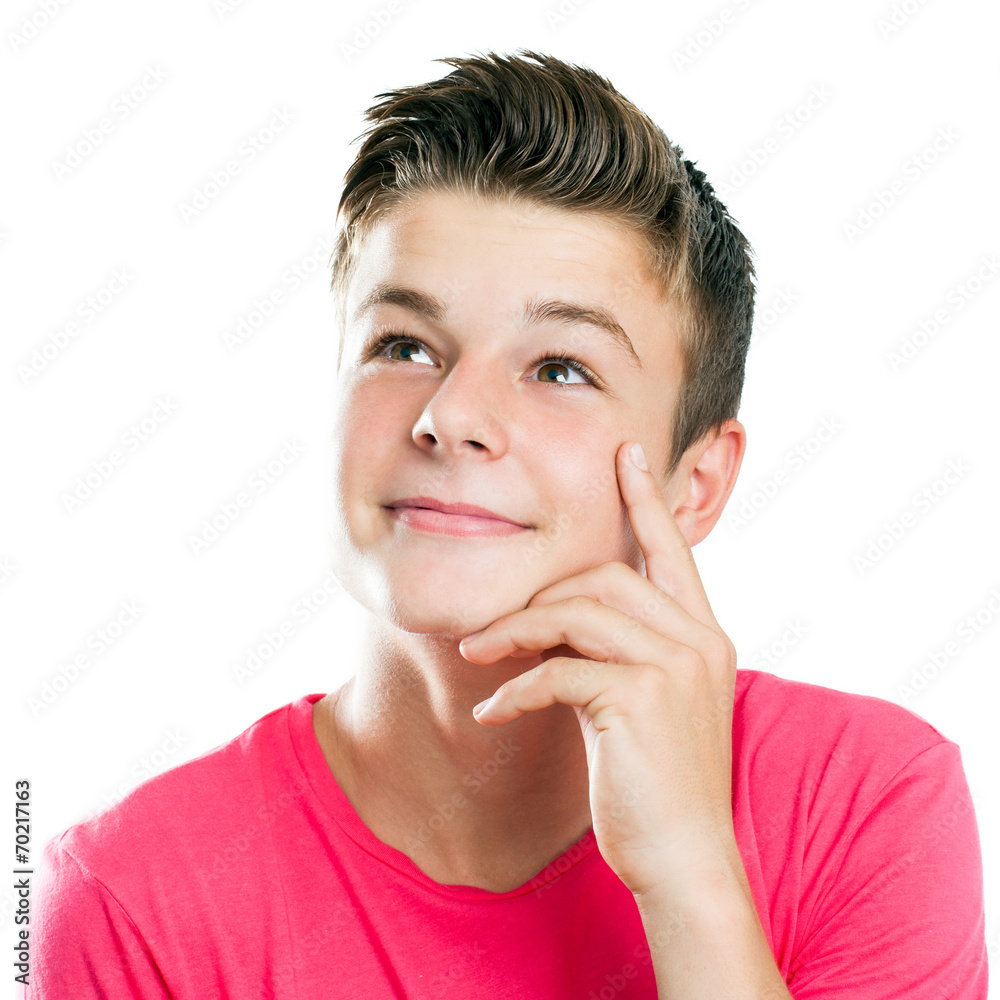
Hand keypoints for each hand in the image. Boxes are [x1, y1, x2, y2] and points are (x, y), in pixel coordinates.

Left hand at [459, 441, 740, 898]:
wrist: (685, 862)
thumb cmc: (657, 786)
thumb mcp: (646, 706)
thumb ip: (620, 653)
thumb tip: (562, 620)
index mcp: (704, 637)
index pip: (673, 551)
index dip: (647, 500)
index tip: (626, 453)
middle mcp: (697, 642)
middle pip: (604, 576)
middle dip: (540, 597)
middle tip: (494, 629)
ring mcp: (674, 668)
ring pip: (576, 613)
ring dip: (515, 632)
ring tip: (476, 654)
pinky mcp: (639, 700)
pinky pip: (557, 669)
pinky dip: (515, 687)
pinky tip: (493, 712)